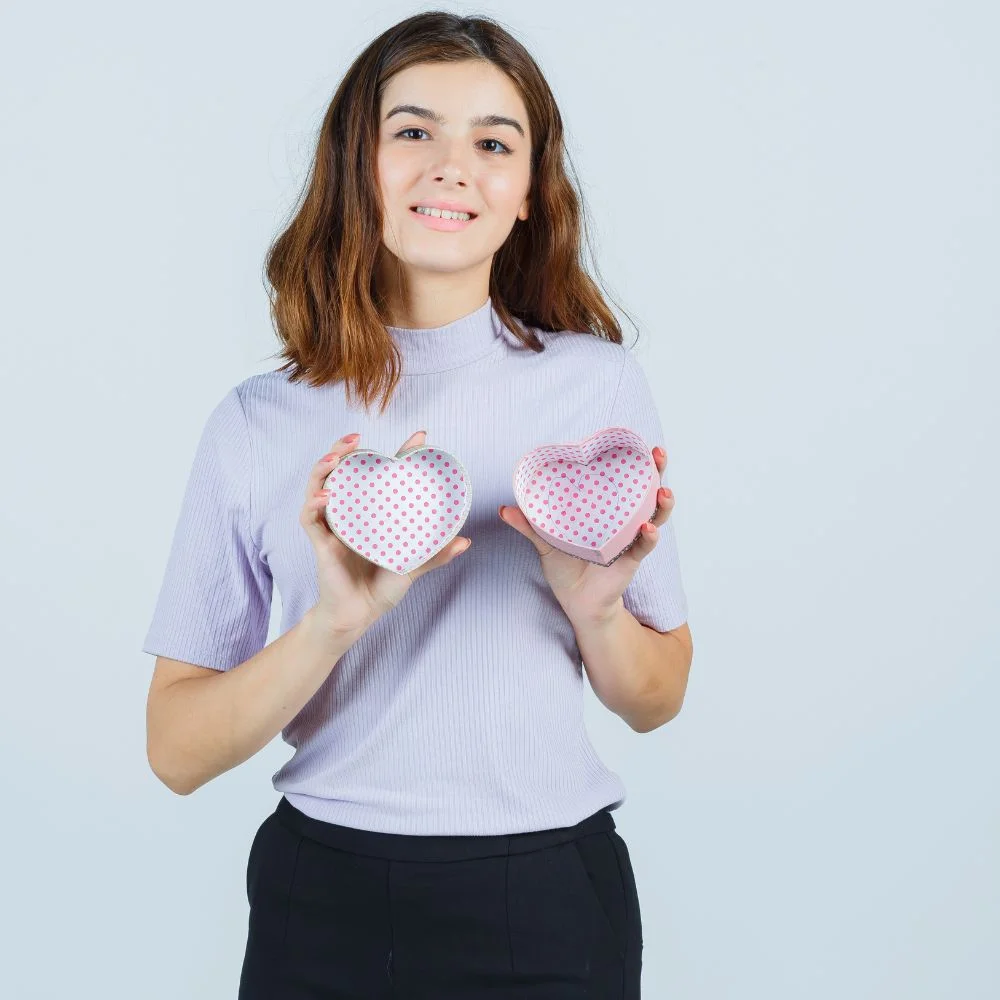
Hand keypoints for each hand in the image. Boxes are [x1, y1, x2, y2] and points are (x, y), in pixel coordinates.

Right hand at [300, 430, 471, 633]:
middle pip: (340, 472)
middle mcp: (348, 514)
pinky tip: (325, 497)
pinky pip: (310, 520)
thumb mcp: (413, 565)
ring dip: (324, 469)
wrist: (361, 616)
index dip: (397, 453)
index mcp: (369, 513)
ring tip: (336, 458)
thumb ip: (435, 553)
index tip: (419, 437)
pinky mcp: (321, 544)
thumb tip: (465, 540)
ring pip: (319, 487)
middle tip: (356, 439)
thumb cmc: (382, 587)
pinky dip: (314, 506)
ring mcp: (333, 527)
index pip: (379, 475)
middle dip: (342, 450)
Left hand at [499, 445, 674, 624]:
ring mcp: (630, 539)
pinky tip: (647, 529)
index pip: (625, 480)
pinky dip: (648, 538)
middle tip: (658, 455)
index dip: (634, 461)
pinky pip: (643, 547)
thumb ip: (528, 525)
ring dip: (661, 504)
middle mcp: (623, 521)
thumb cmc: (565, 568)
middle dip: (657, 471)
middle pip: (647, 491)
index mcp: (606, 511)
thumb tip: (504, 508)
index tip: (639, 442)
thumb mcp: (545, 542)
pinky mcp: (630, 560)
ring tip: (663, 491)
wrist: (575, 601)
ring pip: (654, 517)